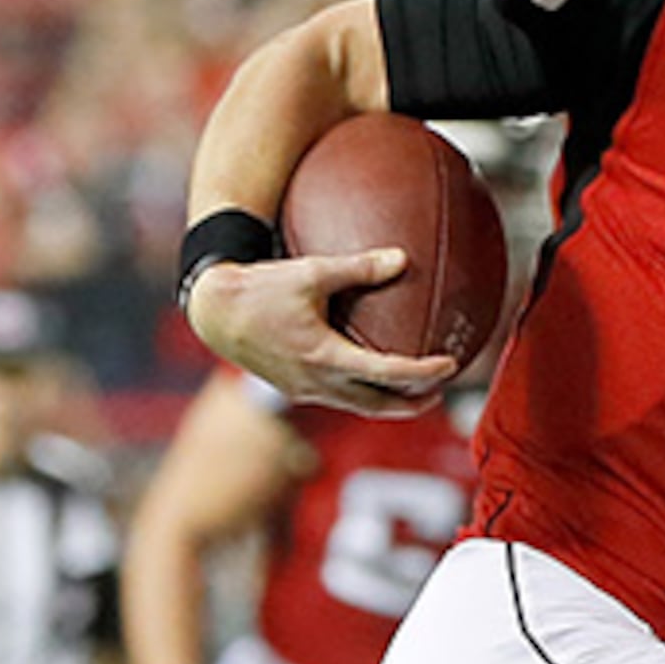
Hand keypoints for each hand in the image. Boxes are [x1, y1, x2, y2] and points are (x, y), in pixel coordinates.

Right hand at [184, 248, 457, 417]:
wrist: (213, 311)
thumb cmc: (259, 287)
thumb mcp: (311, 271)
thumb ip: (359, 266)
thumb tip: (403, 257)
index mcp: (326, 357)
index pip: (388, 374)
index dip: (423, 373)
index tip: (451, 365)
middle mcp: (317, 382)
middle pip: (377, 406)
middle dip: (411, 403)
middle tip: (439, 393)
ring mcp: (303, 389)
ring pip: (356, 406)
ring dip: (386, 402)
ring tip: (411, 392)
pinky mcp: (292, 387)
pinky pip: (336, 397)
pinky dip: (361, 393)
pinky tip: (367, 375)